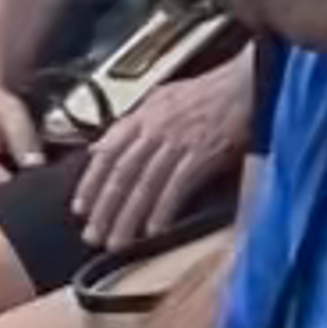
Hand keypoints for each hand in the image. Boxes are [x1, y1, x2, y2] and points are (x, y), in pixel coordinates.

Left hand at [69, 62, 246, 256]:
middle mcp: (154, 128)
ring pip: (144, 184)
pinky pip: (176, 186)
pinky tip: (154, 230)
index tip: (81, 208)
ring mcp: (177, 141)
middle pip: (121, 173)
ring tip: (118, 243)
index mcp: (143, 115)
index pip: (107, 152)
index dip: (91, 182)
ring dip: (128, 217)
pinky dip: (163, 209)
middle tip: (93, 236)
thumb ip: (130, 125)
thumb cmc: (208, 94)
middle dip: (104, 208)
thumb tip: (100, 147)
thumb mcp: (161, 100)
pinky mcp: (201, 154)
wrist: (246, 85)